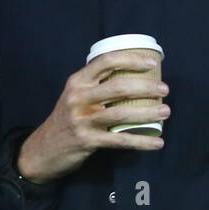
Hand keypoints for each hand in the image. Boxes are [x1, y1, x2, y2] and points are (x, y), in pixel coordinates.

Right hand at [17, 51, 170, 184]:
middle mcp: (78, 97)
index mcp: (78, 81)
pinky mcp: (87, 141)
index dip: (132, 59)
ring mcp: (82, 120)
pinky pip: (120, 141)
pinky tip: (157, 142)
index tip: (153, 63)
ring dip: (148, 112)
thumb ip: (97, 85)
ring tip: (166, 111)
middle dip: (146, 87)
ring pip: (121, 114)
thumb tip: (135, 77)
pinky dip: (141, 142)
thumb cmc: (67, 118)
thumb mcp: (75, 96)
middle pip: (119, 87)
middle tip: (164, 90)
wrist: (42, 150)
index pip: (106, 61)